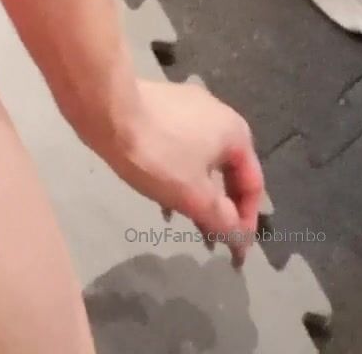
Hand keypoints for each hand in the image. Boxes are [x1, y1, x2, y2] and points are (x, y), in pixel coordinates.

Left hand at [90, 78, 265, 268]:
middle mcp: (218, 115)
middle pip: (228, 173)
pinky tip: (163, 198)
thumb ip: (223, 221)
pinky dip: (179, 176)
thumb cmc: (158, 154)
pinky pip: (181, 150)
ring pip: (203, 162)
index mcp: (236, 133)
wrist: (108, 108)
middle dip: (220, 211)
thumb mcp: (195, 196)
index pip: (253, 187)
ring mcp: (189, 107)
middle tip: (210, 243)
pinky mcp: (163, 108)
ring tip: (185, 224)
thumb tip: (239, 238)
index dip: (246, 225)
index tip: (234, 255)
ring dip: (199, 196)